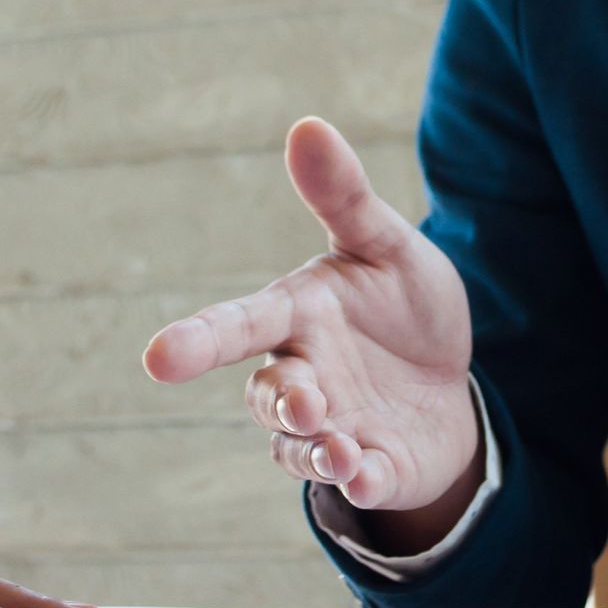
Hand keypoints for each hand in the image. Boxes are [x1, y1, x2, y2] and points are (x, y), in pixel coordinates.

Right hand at [143, 117, 481, 547]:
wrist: (447, 379)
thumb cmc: (402, 306)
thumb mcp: (384, 246)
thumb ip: (345, 197)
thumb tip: (307, 124)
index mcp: (296, 317)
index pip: (237, 326)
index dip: (198, 341)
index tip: (159, 360)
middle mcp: (301, 376)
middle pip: (268, 396)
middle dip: (282, 403)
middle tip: (307, 402)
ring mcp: (330, 428)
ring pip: (299, 448)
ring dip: (316, 450)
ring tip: (341, 449)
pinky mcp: (368, 467)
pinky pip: (352, 483)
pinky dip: (357, 481)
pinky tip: (368, 472)